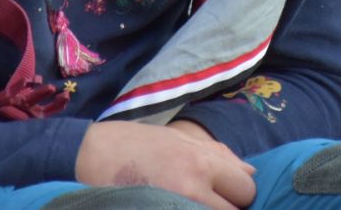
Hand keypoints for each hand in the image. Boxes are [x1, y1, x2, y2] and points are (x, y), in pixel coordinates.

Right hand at [76, 119, 256, 209]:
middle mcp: (192, 186)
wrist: (89, 155)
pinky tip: (178, 207)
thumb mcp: (178, 138)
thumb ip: (218, 155)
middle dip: (226, 206)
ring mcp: (175, 206)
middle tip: (207, 199)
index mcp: (200, 161)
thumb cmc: (135, 143)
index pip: (245, 188)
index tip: (226, 192)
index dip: (238, 192)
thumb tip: (251, 172)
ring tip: (191, 202)